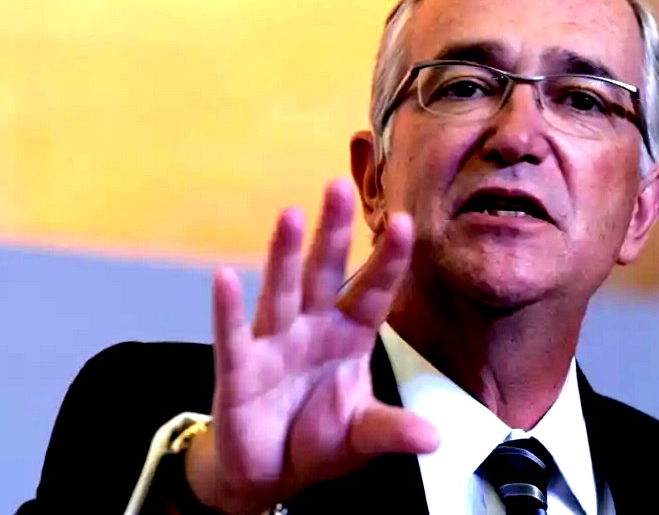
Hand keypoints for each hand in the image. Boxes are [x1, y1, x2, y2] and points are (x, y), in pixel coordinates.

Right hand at [186, 179, 438, 513]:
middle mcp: (312, 328)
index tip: (405, 222)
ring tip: (291, 214)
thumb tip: (434, 440)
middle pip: (325, 274)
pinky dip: (228, 309)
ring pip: (282, 291)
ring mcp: (274, 344)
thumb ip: (391, 431)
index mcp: (349, 336)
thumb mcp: (362, 437)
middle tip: (339, 186)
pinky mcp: (239, 368)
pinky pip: (234, 335)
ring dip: (285, 255)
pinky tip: (224, 276)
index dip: (388, 260)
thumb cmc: (320, 440)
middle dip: (333, 233)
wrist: (270, 472)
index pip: (373, 291)